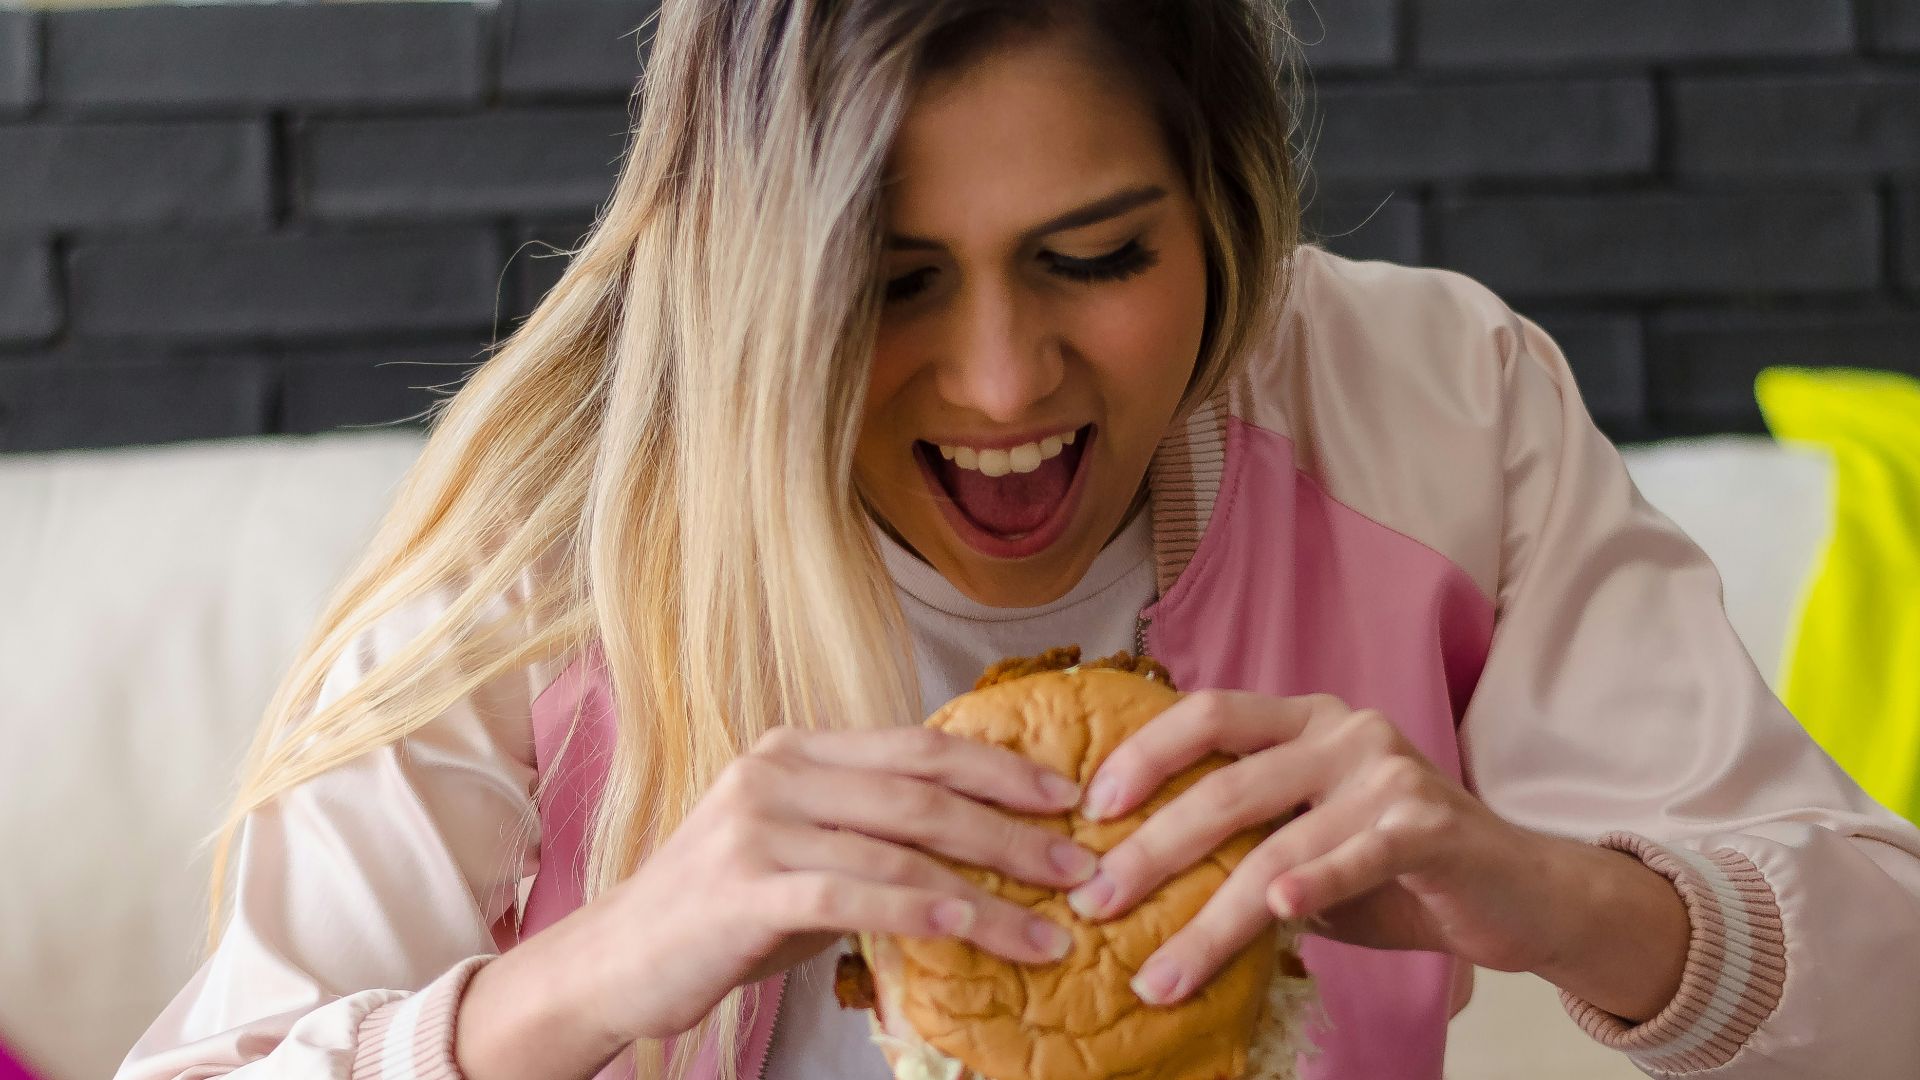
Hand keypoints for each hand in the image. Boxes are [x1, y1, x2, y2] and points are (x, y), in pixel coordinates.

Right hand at [585, 725, 1098, 1042]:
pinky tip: (969, 928)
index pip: (919, 748)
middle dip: (1013, 831)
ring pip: (899, 851)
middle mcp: (776, 772)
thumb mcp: (800, 851)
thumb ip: (870, 834)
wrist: (617, 961)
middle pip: (921, 793)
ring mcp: (757, 827)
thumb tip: (980, 841)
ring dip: (988, 893)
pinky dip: (919, 912)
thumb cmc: (722, 912)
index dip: (1000, 769)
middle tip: (1081, 866)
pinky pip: (852, 895)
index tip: (1069, 797)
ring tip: (1048, 928)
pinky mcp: (744, 888)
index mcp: (797, 750)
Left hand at [1062, 691, 1586, 1007]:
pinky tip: (1277, 911)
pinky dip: (1316, 882)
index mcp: (1304, 720)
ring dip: (1211, 917)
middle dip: (1152, 850)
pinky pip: (1357, 856)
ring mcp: (1388, 774)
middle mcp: (1343, 731)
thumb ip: (1246, 841)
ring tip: (1160, 972)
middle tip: (1095, 901)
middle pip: (1227, 785)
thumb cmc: (1396, 869)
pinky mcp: (1429, 827)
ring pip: (1277, 843)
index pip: (1208, 715)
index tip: (1088, 810)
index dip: (1143, 755)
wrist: (1517, 892)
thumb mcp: (1310, 843)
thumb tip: (1135, 882)